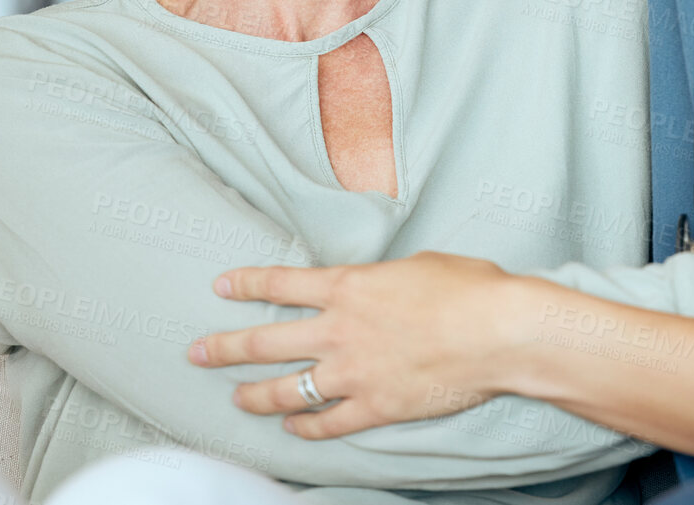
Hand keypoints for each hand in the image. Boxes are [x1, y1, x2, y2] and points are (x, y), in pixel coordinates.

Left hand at [187, 251, 520, 438]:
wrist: (497, 331)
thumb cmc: (467, 288)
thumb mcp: (417, 264)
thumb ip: (383, 279)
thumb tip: (377, 287)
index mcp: (348, 286)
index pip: (281, 284)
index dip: (246, 283)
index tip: (221, 285)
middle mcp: (338, 329)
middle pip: (264, 341)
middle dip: (223, 348)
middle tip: (197, 352)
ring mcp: (352, 373)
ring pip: (285, 390)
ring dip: (254, 395)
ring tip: (236, 399)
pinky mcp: (374, 407)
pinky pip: (326, 423)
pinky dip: (306, 427)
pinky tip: (293, 429)